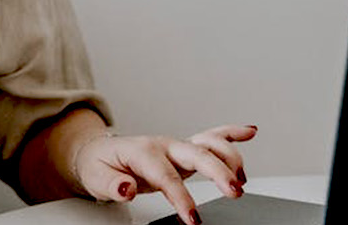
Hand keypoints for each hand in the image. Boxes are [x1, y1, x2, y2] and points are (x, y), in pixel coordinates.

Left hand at [74, 124, 257, 224]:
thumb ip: (112, 184)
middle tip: (234, 192)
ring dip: (230, 157)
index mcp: (142, 152)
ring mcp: (176, 146)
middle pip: (196, 154)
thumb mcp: (97, 177)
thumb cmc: (99, 164)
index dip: (181, 197)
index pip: (166, 176)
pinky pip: (211, 136)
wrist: (98, 152)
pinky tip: (250, 132)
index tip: (193, 216)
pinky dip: (232, 133)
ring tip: (242, 179)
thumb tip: (127, 189)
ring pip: (209, 143)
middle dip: (218, 172)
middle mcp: (163, 146)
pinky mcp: (185, 150)